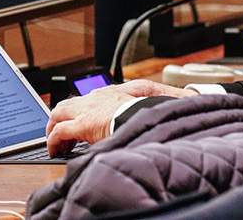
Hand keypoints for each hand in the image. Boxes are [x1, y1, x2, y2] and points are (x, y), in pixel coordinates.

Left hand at [45, 81, 196, 155]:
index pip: (94, 96)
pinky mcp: (82, 123)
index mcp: (115, 91)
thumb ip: (163, 102)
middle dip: (64, 116)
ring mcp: (88, 108)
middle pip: (71, 102)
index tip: (86, 121)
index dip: (87, 108)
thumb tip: (187, 99)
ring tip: (57, 142)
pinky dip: (54, 140)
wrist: (147, 114)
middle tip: (65, 133)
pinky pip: (60, 131)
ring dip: (55, 126)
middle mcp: (98, 96)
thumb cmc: (152, 110)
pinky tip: (56, 150)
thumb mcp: (156, 103)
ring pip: (60, 112)